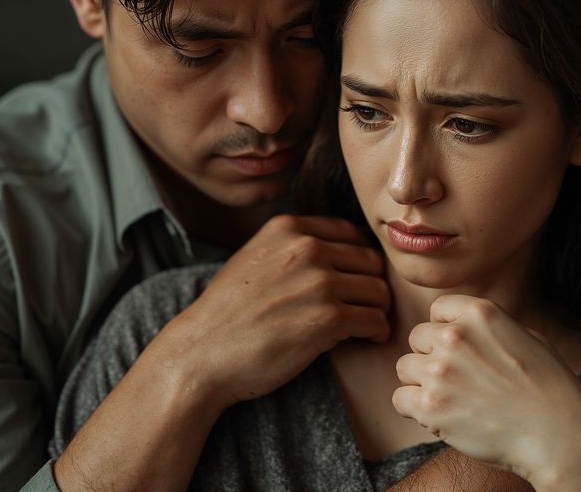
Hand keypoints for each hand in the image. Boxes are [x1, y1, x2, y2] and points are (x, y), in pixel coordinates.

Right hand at [168, 214, 390, 409]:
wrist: (201, 353)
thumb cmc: (227, 313)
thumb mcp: (254, 258)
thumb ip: (292, 247)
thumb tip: (340, 252)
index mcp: (288, 228)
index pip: (350, 233)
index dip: (359, 259)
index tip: (356, 280)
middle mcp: (306, 248)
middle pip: (370, 261)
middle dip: (371, 285)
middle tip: (364, 306)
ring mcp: (318, 282)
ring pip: (378, 290)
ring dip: (376, 309)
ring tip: (366, 324)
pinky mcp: (327, 318)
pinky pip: (374, 319)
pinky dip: (376, 331)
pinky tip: (367, 337)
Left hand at [392, 295, 580, 490]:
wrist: (558, 434)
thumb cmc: (549, 388)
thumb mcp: (526, 336)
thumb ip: (489, 327)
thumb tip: (462, 326)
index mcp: (480, 313)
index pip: (437, 309)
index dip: (445, 330)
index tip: (460, 351)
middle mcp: (454, 336)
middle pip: (417, 339)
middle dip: (432, 357)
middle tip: (458, 381)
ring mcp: (439, 370)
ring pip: (405, 368)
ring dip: (422, 384)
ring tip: (452, 400)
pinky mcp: (429, 406)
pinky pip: (400, 399)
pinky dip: (415, 410)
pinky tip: (442, 416)